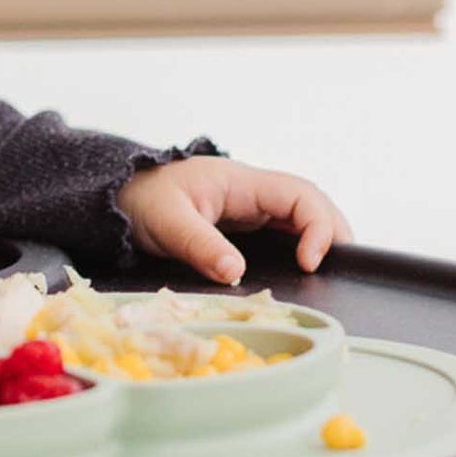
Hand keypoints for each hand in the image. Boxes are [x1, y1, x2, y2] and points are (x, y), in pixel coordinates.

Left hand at [115, 157, 352, 284]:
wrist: (116, 197)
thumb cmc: (140, 200)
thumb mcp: (166, 222)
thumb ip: (200, 246)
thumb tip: (235, 273)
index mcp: (240, 182)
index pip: (299, 194)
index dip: (317, 226)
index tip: (309, 263)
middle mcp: (252, 192)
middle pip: (311, 204)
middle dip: (332, 234)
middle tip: (339, 273)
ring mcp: (249, 208)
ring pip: (299, 218)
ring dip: (320, 241)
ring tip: (330, 274)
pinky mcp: (242, 226)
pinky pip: (281, 233)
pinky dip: (298, 249)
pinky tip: (302, 272)